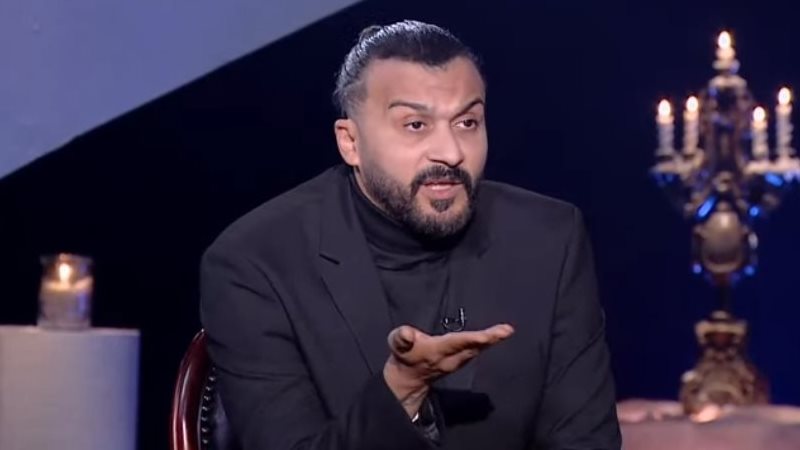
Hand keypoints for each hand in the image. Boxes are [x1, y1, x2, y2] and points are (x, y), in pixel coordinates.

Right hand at [382, 324, 513, 416]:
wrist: (408, 379)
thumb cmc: (403, 355)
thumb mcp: (397, 344)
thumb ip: (401, 338)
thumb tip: (406, 333)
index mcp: (436, 351)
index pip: (456, 343)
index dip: (471, 339)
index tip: (486, 336)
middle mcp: (450, 358)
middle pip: (472, 347)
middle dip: (490, 339)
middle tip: (507, 330)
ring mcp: (456, 362)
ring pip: (476, 350)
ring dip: (491, 341)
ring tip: (505, 331)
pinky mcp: (460, 361)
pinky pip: (475, 351)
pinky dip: (486, 343)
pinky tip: (495, 336)